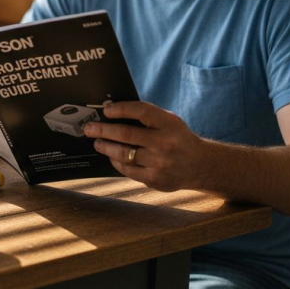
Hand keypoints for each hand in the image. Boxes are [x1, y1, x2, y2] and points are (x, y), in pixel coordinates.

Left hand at [82, 101, 206, 191]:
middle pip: (126, 134)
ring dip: (105, 146)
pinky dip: (116, 161)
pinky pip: (127, 169)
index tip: (106, 110)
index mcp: (170, 123)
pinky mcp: (154, 179)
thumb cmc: (178, 139)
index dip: (121, 109)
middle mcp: (165, 143)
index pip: (141, 111)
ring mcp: (160, 163)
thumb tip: (112, 112)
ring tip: (97, 142)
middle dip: (102, 130)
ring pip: (123, 153)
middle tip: (89, 128)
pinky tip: (111, 156)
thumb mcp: (170, 122)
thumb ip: (148, 117)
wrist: (200, 165)